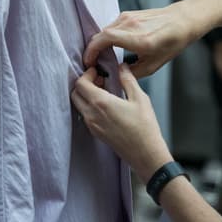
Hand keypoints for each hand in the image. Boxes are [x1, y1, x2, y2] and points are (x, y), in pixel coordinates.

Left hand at [71, 65, 171, 182]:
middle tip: (99, 80)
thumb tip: (122, 67)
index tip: (98, 71)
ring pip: (79, 105)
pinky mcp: (96, 133)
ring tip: (104, 91)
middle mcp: (91, 115)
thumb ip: (128, 79)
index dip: (87, 74)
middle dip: (84, 84)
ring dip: (86, 95)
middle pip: (75, 94)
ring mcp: (92, 125)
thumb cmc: (145, 127)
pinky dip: (90, 106)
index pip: (80, 83)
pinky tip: (106, 105)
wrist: (145, 154)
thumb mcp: (139, 98)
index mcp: (100, 103)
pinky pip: (85, 115)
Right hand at [83, 3, 200, 78]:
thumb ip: (132, 72)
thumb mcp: (154, 65)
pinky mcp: (128, 13)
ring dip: (99, 43)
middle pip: (101, 35)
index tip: (89, 61)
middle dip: (92, 49)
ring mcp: (128, 17)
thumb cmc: (172, 43)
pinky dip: (106, 36)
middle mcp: (131, 25)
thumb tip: (116, 75)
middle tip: (92, 63)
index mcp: (139, 39)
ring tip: (101, 56)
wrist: (182, 21)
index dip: (92, 50)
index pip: (105, 38)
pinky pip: (111, 26)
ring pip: (104, 30)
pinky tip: (110, 46)